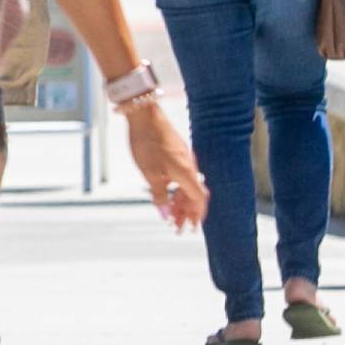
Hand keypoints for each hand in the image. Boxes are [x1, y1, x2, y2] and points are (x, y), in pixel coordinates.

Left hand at [123, 97, 207, 230]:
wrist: (145, 117)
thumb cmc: (147, 144)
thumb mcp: (150, 174)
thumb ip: (159, 196)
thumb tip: (165, 215)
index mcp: (187, 174)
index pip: (199, 199)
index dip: (196, 214)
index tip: (191, 226)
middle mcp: (190, 167)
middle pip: (194, 195)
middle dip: (187, 212)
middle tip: (178, 228)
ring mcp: (184, 160)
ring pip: (186, 186)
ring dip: (180, 202)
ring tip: (171, 216)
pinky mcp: (177, 155)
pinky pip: (181, 177)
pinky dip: (175, 190)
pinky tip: (167, 196)